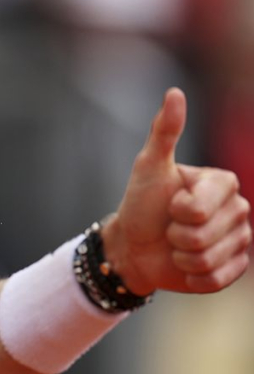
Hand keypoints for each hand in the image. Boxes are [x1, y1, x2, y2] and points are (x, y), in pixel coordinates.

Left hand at [103, 87, 251, 295]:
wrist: (134, 246)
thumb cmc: (140, 205)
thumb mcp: (148, 168)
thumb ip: (164, 133)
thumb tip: (174, 93)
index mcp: (225, 183)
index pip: (200, 209)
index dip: (177, 212)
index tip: (170, 205)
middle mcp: (239, 210)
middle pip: (204, 236)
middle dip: (177, 237)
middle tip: (169, 229)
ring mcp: (239, 240)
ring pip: (208, 260)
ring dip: (182, 258)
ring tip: (176, 246)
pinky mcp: (232, 268)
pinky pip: (216, 280)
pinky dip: (193, 278)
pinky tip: (185, 266)